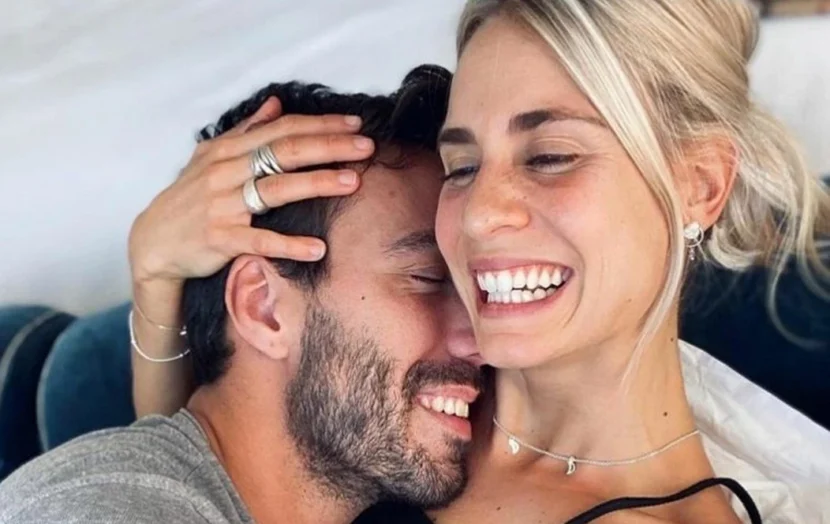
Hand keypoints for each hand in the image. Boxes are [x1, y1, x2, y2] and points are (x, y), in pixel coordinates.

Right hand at [128, 97, 373, 288]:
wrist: (152, 242)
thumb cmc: (189, 198)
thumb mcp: (211, 157)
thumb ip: (246, 130)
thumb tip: (276, 104)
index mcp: (229, 150)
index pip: (283, 130)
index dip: (320, 126)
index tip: (355, 124)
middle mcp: (226, 172)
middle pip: (286, 152)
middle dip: (330, 147)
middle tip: (367, 146)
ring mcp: (223, 205)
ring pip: (278, 189)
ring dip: (318, 183)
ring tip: (354, 181)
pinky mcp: (221, 238)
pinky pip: (261, 240)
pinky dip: (290, 245)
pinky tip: (318, 248)